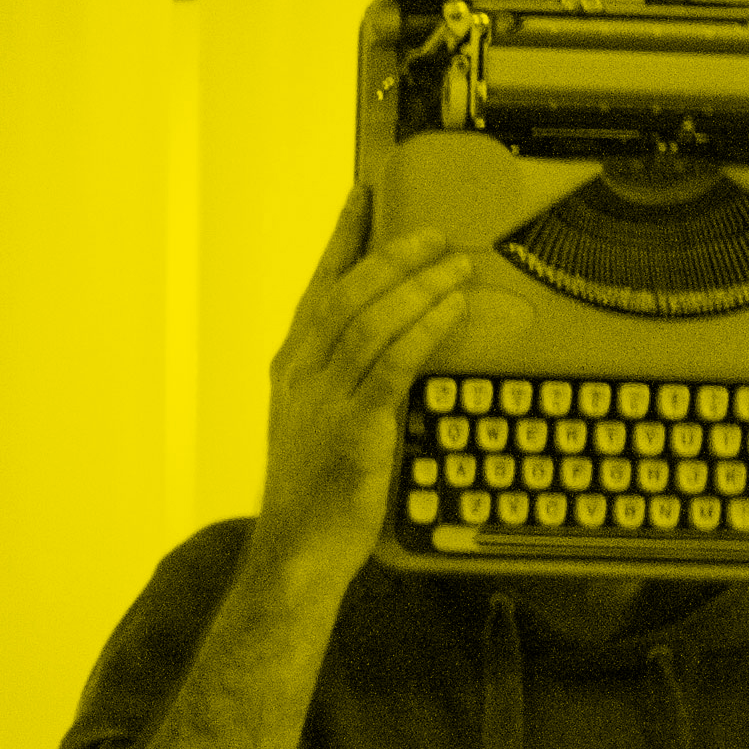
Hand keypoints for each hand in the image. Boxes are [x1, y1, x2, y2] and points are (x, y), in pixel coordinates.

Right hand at [259, 184, 473, 560]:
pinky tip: (451, 310)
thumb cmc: (312, 496)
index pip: (318, 287)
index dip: (342, 238)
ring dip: (420, 285)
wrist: (296, 553)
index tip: (362, 195)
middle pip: (349, 293)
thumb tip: (393, 347)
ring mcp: (324, 400)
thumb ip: (344, 382)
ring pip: (373, 320)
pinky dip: (426, 330)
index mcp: (290, 368)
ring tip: (457, 263)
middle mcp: (301, 375)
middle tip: (435, 233)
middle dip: (394, 254)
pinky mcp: (353, 429)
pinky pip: (393, 364)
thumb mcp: (317, 426)